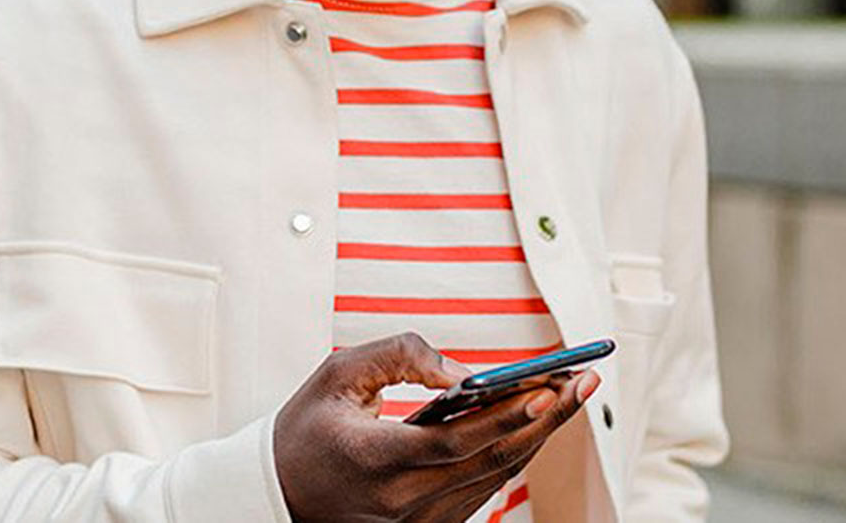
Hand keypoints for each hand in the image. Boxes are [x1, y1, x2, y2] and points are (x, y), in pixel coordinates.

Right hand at [273, 332, 600, 521]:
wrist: (279, 494)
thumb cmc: (307, 429)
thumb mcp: (339, 374)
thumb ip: (400, 356)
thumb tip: (463, 372)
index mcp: (376, 461)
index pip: (457, 440)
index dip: (507, 414)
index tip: (550, 385)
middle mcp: (404, 502)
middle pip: (492, 460)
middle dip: (546, 418)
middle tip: (583, 379)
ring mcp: (419, 521)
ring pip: (495, 477)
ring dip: (537, 434)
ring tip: (570, 393)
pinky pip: (481, 488)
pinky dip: (511, 452)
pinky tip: (533, 422)